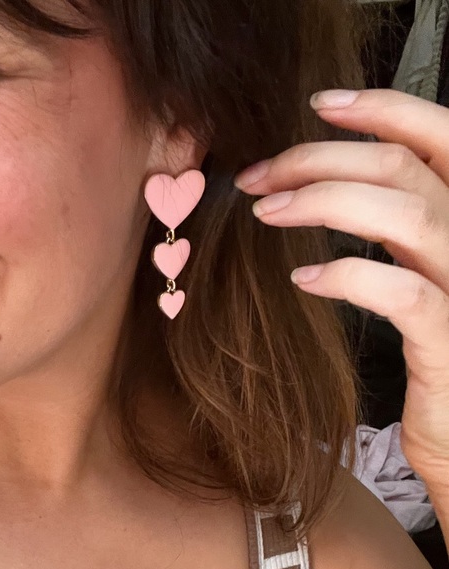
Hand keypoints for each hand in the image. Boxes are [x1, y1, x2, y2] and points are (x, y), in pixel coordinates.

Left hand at [235, 89, 448, 489]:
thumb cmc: (434, 343)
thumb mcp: (420, 270)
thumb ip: (391, 223)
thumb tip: (317, 184)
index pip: (440, 138)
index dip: (384, 109)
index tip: (320, 105)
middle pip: (401, 168)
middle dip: (319, 158)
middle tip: (258, 175)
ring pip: (405, 215)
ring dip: (322, 201)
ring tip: (266, 210)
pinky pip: (401, 294)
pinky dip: (346, 276)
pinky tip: (302, 280)